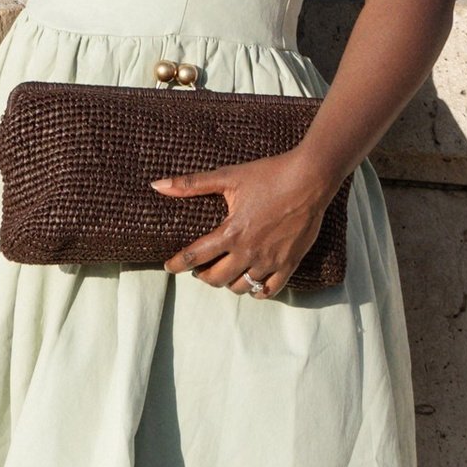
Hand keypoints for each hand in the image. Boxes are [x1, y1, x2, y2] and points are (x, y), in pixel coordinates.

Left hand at [154, 146, 334, 297]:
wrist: (310, 179)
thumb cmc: (269, 175)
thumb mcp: (228, 176)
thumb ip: (191, 184)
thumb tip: (157, 185)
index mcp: (231, 232)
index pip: (194, 256)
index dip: (177, 264)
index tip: (168, 266)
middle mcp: (248, 252)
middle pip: (215, 278)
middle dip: (202, 276)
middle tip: (199, 268)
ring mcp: (270, 261)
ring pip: (241, 287)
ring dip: (228, 283)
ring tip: (224, 273)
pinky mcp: (289, 264)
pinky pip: (269, 290)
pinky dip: (256, 291)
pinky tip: (251, 283)